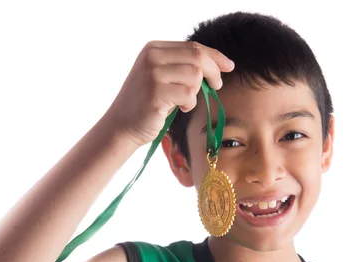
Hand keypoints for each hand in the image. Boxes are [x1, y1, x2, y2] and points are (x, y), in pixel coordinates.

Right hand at [104, 41, 234, 146]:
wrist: (122, 125)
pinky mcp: (156, 92)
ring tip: (185, 102)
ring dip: (196, 92)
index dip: (215, 56)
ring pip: (195, 76)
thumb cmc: (147, 104)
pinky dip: (190, 104)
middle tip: (217, 86)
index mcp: (153, 48)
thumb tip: (217, 63)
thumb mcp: (162, 77)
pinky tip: (180, 109)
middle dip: (214, 72)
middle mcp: (152, 57)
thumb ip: (181, 66)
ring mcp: (153, 73)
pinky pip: (189, 94)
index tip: (228, 66)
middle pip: (198, 57)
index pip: (193, 46)